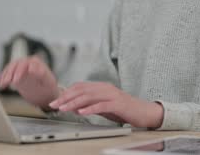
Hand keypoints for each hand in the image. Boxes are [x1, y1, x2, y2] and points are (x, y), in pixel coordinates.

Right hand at [0, 56, 59, 108]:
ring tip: (2, 85)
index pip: (27, 64)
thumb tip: (37, 70)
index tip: (17, 80)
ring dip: (5, 76)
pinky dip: (1, 78)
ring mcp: (19, 67)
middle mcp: (26, 62)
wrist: (45, 92)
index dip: (21, 71)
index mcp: (36, 62)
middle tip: (9, 82)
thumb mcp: (48, 82)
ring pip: (10, 69)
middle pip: (16, 65)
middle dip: (11, 73)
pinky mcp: (14, 74)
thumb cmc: (49, 87)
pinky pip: (6, 74)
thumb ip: (43, 75)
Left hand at [48, 81, 163, 127]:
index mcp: (101, 87)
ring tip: (64, 108)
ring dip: (74, 103)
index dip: (66, 93)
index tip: (55, 101)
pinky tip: (82, 112)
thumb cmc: (124, 109)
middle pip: (81, 90)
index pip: (79, 87)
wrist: (145, 112)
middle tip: (55, 105)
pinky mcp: (118, 104)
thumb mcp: (103, 106)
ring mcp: (112, 95)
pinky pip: (102, 105)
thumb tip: (73, 106)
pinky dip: (90, 108)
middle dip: (66, 98)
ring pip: (89, 97)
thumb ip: (90, 104)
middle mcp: (105, 88)